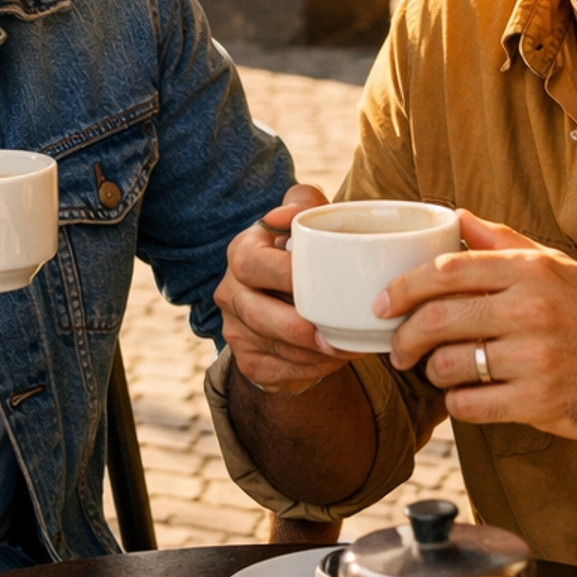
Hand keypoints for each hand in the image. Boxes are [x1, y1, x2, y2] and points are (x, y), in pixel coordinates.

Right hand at [214, 185, 350, 397]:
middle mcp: (229, 291)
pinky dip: (309, 370)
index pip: (254, 263)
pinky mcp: (248, 362)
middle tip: (334, 336)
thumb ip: (302, 204)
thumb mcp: (305, 220)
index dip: (285, 275)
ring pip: (269, 347)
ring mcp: (235, 330)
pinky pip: (277, 372)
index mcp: (241, 253)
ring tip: (346, 349)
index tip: (323, 283)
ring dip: (310, 354)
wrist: (287, 298)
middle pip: (257, 313)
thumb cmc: (304, 253)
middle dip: (297, 328)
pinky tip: (332, 361)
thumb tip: (283, 217)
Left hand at [377, 212, 576, 439]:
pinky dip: (458, 404)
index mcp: (531, 271)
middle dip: (403, 339)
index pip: (445, 272)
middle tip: (397, 350)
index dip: (402, 287)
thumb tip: (456, 216)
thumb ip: (504, 242)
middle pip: (436, 320)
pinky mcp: (539, 403)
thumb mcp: (559, 268)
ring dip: (433, 374)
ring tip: (439, 373)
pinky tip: (466, 397)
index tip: (382, 303)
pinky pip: (470, 406)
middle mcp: (531, 310)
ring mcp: (535, 358)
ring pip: (449, 366)